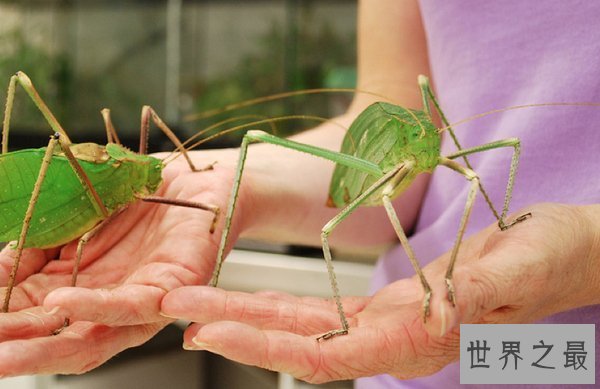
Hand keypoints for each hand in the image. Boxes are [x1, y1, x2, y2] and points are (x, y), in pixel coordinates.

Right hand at [0, 152, 240, 376]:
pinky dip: (96, 306)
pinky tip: (61, 303)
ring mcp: (140, 301)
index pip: (29, 319)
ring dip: (45, 348)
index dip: (1, 326)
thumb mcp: (71, 219)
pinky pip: (134, 305)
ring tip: (3, 352)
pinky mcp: (172, 287)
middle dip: (14, 352)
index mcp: (79, 289)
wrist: (192, 179)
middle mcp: (107, 304)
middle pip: (57, 342)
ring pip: (92, 338)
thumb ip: (34, 247)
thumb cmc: (135, 200)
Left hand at [160, 203, 599, 382]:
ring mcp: (385, 324)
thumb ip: (480, 293)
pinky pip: (322, 311)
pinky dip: (279, 305)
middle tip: (176, 311)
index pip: (330, 354)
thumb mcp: (523, 269)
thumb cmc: (553, 259)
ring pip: (302, 327)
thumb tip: (438, 313)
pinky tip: (248, 299)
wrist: (565, 252)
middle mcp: (393, 339)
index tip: (214, 332)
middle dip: (234, 327)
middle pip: (298, 342)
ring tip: (194, 304)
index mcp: (420, 338)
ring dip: (245, 315)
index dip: (268, 345)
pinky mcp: (385, 305)